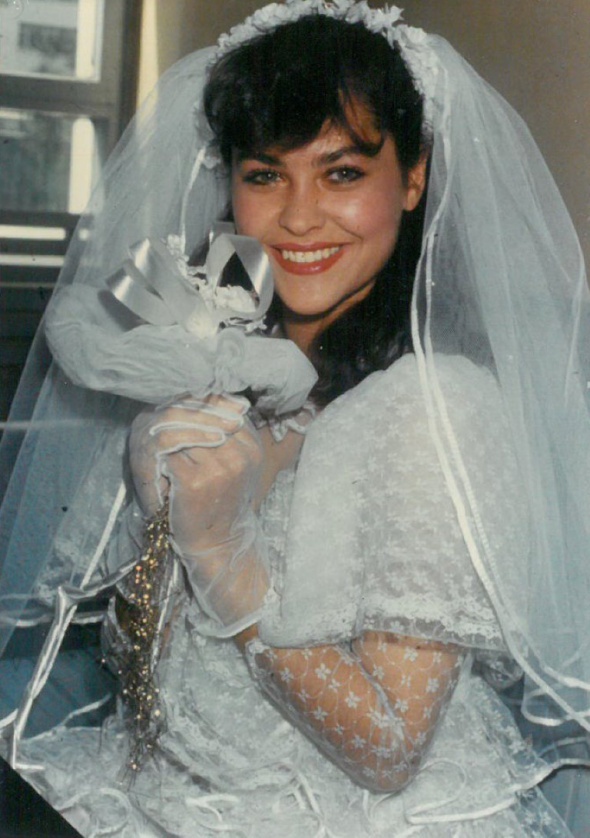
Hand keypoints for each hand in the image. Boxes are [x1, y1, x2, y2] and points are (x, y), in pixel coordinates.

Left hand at [129, 394, 262, 554]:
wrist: (219, 541)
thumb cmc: (223, 499)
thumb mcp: (236, 462)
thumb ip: (228, 432)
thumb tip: (204, 396)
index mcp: (252, 445)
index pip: (221, 407)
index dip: (196, 401)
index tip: (178, 402)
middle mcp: (239, 454)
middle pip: (201, 416)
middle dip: (177, 412)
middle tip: (157, 413)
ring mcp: (219, 468)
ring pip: (183, 432)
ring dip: (165, 431)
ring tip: (154, 433)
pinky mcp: (195, 481)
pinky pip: (169, 453)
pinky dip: (158, 454)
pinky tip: (155, 458)